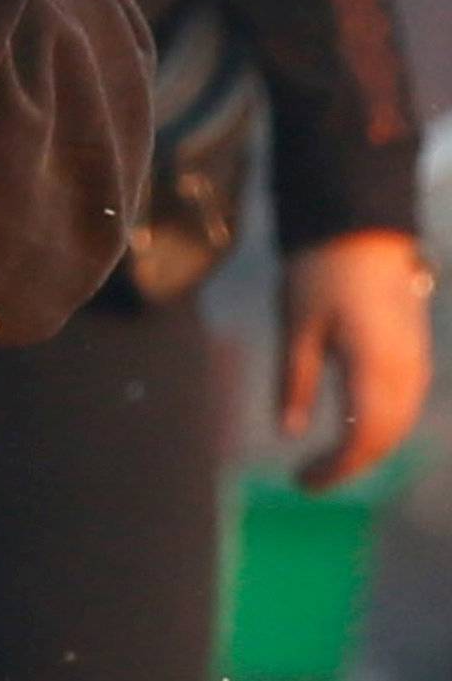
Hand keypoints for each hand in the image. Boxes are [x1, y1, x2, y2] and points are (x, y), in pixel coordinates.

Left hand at [279, 229, 433, 489]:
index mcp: (374, 371)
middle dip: (352, 464)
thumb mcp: (298, 325)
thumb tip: (290, 432)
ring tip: (331, 456)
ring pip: (401, 424)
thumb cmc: (321, 271)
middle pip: (387, 439)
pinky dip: (383, 424)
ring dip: (370, 446)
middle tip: (313, 475)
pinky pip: (407, 403)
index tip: (303, 483)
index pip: (362, 442)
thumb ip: (296, 381)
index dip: (336, 471)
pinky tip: (357, 424)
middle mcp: (406, 374)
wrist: (362, 224)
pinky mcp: (418, 349)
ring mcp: (418, 361)